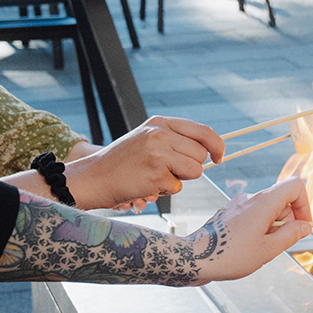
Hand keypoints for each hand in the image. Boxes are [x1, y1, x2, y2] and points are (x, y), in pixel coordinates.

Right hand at [64, 116, 226, 209]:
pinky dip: (164, 190)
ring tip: (156, 175)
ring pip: (195, 170)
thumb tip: (209, 151)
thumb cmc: (122, 162)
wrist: (94, 177)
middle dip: (190, 166)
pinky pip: (177, 187)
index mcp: (160, 122)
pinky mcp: (156, 174)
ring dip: (180, 178)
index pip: (203, 131)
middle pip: (201, 154)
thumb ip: (175, 140)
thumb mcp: (147, 138)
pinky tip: (146, 183)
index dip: (216, 145)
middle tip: (168, 169)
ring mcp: (159, 153)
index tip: (218, 157)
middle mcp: (160, 134)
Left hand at [186, 177, 312, 282]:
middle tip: (277, 245)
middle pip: (282, 200)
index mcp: (264, 203)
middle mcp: (251, 198)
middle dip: (287, 222)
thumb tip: (304, 226)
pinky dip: (257, 229)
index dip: (305, 205)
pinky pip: (252, 216)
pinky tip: (246, 247)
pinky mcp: (229, 213)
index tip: (303, 226)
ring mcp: (238, 204)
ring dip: (271, 228)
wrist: (194, 258)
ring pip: (267, 210)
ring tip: (259, 249)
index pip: (295, 186)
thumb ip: (290, 235)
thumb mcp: (268, 250)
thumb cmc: (230, 256)